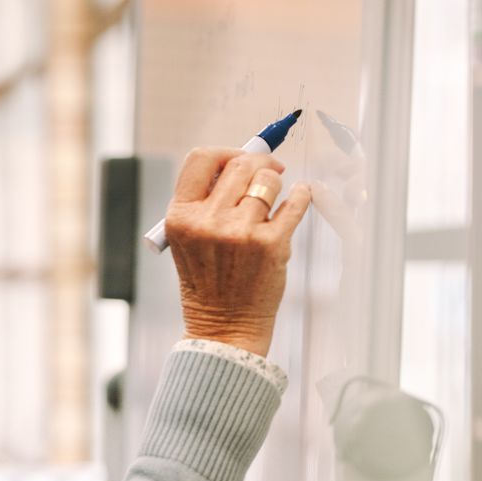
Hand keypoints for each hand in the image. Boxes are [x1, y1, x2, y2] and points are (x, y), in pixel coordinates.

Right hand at [164, 146, 312, 356]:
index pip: (201, 159)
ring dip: (276, 185)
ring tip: (272, 202)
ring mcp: (240, 233)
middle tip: (269, 173)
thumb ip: (205, 202)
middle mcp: (207, 222)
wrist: (223, 325)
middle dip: (259, 164)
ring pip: (268, 180)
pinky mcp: (271, 244)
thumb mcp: (188, 240)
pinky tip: (298, 197)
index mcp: (180, 218)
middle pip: (240, 164)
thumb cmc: (209, 281)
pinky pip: (295, 201)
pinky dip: (301, 195)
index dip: (225, 152)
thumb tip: (244, 162)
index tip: (239, 160)